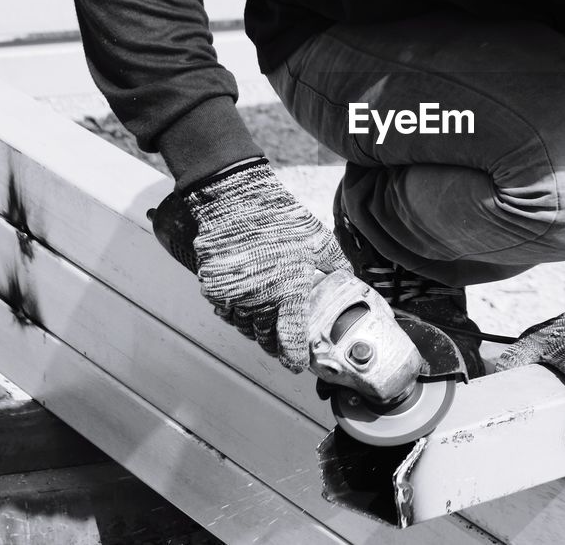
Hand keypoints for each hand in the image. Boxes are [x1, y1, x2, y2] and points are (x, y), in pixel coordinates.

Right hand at [183, 160, 349, 371]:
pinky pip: (226, 311)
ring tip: (265, 319)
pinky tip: (246, 301)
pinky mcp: (213, 287)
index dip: (294, 358)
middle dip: (275, 344)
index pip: (290, 340)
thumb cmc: (281, 219)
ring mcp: (232, 295)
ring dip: (254, 328)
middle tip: (282, 343)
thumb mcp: (319, 241)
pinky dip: (236, 312)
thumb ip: (336, 266)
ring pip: (244, 326)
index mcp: (288, 290)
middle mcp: (259, 298)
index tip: (297, 365)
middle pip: (264, 338)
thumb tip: (350, 279)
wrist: (238, 199)